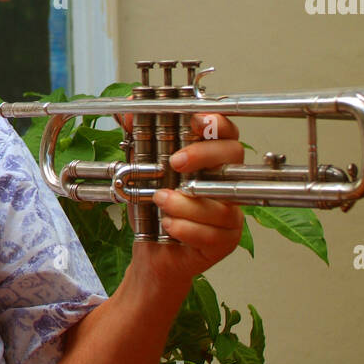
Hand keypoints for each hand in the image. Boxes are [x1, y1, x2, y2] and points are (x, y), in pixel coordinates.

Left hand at [130, 112, 244, 290]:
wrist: (153, 251)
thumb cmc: (154, 210)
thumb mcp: (140, 171)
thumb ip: (138, 140)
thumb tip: (130, 112)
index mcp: (210, 161)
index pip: (226, 133)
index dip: (216, 122)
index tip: (195, 120)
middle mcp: (226, 183)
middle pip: (234, 156)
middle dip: (204, 154)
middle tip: (174, 162)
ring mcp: (231, 212)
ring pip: (222, 200)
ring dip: (185, 201)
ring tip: (160, 201)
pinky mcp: (226, 240)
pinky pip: (213, 233)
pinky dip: (187, 228)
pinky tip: (169, 225)